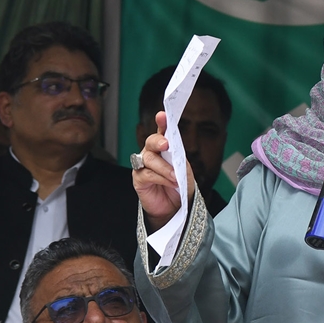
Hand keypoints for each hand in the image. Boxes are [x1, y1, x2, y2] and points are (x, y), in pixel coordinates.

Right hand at [133, 112, 196, 232]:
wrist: (174, 207)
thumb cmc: (179, 186)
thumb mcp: (184, 170)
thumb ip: (179, 159)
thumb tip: (174, 153)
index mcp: (164, 149)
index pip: (162, 132)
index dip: (161, 123)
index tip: (162, 115)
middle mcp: (151, 154)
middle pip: (151, 142)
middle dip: (158, 141)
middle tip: (166, 145)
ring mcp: (143, 165)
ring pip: (149, 159)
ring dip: (165, 168)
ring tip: (176, 177)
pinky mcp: (139, 179)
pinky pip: (148, 174)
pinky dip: (161, 177)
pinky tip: (170, 182)